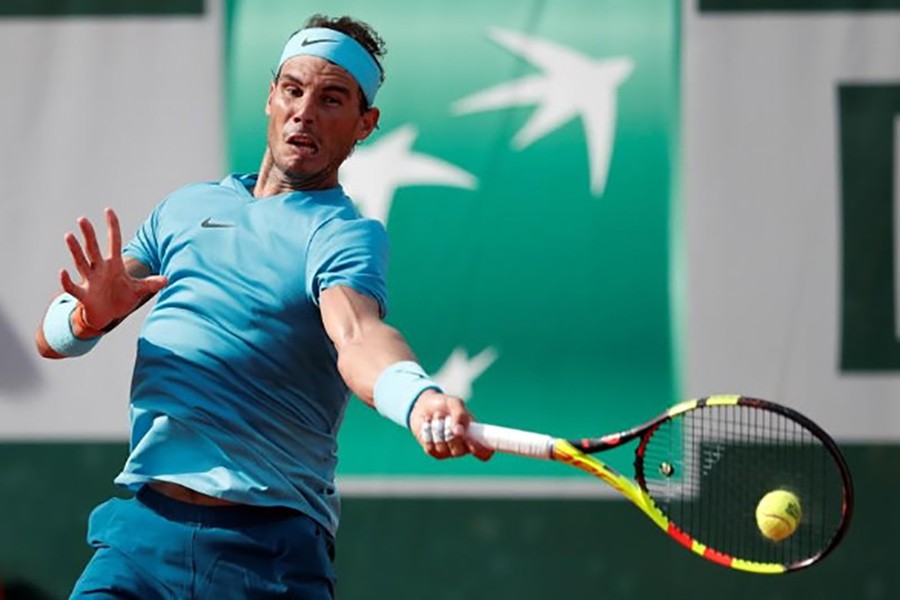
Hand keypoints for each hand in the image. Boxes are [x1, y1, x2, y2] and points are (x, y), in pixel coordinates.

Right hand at [60, 208, 166, 328]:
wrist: (107, 316)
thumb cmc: (121, 299)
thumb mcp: (138, 290)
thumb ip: (151, 283)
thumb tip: (168, 279)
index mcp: (114, 265)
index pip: (114, 242)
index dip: (112, 227)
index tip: (108, 210)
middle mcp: (100, 269)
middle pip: (93, 249)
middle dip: (89, 235)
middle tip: (83, 219)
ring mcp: (90, 281)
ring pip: (81, 263)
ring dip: (75, 250)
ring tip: (69, 236)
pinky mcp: (84, 295)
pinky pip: (72, 287)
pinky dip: (66, 281)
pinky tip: (62, 272)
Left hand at [408, 390, 493, 460]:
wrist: (424, 405)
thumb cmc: (444, 405)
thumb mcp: (454, 403)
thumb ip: (460, 415)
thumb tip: (459, 432)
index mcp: (474, 435)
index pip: (485, 453)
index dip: (482, 450)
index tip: (471, 439)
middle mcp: (463, 447)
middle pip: (459, 451)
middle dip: (449, 432)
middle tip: (446, 418)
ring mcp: (448, 451)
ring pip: (442, 448)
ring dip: (437, 429)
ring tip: (436, 417)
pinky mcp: (434, 452)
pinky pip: (430, 448)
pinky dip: (427, 433)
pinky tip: (428, 425)